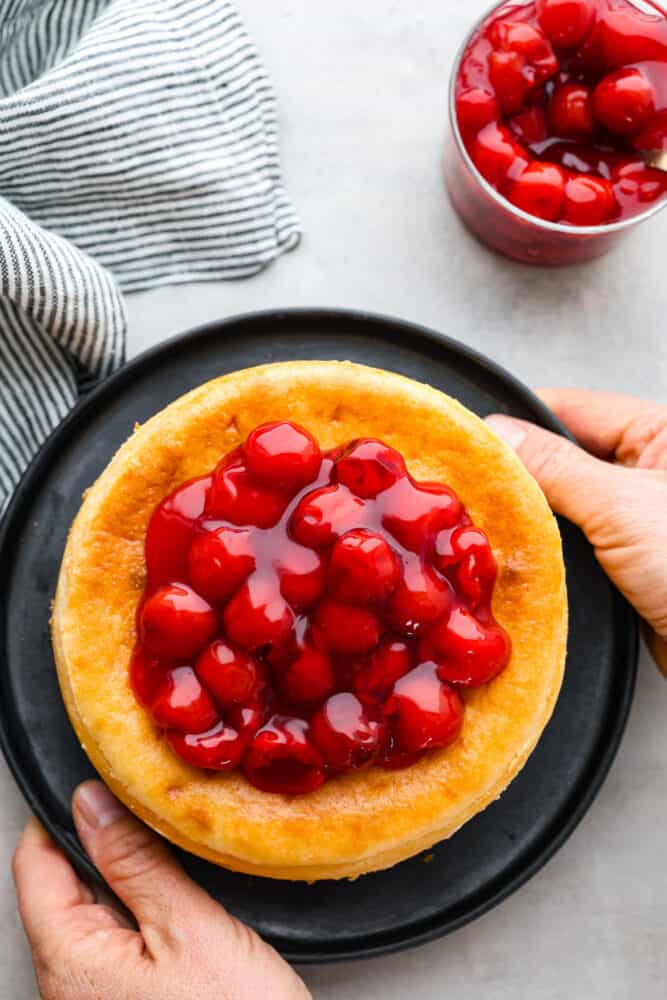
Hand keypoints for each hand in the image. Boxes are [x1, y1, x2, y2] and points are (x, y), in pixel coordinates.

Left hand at [13, 781, 309, 999]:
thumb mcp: (190, 928)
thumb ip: (136, 862)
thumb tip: (95, 804)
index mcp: (70, 962)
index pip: (36, 864)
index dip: (66, 812)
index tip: (105, 781)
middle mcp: (72, 985)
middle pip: (66, 886)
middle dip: (107, 843)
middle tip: (154, 810)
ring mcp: (99, 998)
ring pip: (99, 912)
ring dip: (132, 877)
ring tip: (176, 855)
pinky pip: (124, 942)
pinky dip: (149, 911)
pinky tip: (184, 904)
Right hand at [486, 388, 666, 673]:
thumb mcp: (622, 506)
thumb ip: (556, 468)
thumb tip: (498, 435)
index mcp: (660, 434)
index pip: (572, 409)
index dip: (519, 421)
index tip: (472, 440)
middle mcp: (647, 470)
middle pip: (561, 454)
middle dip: (518, 472)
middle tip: (471, 486)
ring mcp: (633, 516)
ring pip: (560, 503)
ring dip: (529, 516)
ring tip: (487, 522)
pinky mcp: (623, 561)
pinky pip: (569, 543)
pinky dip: (543, 549)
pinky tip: (517, 555)